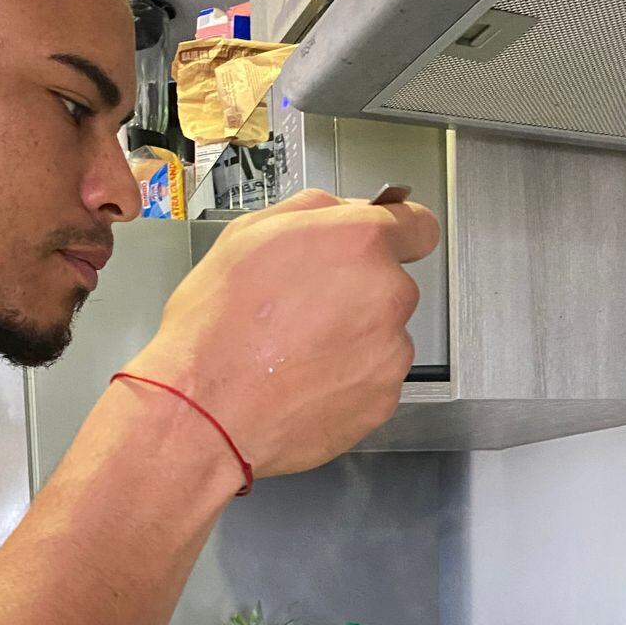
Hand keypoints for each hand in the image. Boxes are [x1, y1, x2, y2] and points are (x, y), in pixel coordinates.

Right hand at [118, 188, 440, 477]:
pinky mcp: (382, 401)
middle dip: (357, 293)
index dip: (398, 233)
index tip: (386, 245)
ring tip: (295, 352)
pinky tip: (303, 381)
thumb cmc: (217, 330)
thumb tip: (342, 211)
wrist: (208, 413)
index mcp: (358, 243)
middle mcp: (386, 295)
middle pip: (392, 286)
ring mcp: (389, 353)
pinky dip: (347, 380)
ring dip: (351, 339)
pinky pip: (373, 380)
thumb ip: (312, 211)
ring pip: (383, 336)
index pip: (418, 226)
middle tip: (303, 310)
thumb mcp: (246, 236)